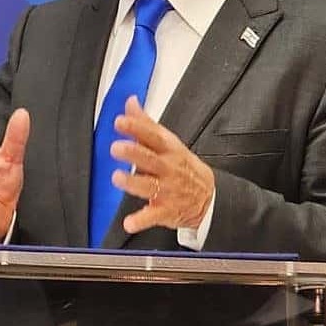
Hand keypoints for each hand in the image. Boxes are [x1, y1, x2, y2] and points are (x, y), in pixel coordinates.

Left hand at [109, 96, 213, 233]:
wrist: (209, 198)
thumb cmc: (183, 167)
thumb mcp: (169, 142)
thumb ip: (146, 124)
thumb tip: (130, 102)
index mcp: (169, 150)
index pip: (153, 135)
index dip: (136, 127)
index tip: (120, 121)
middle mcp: (168, 169)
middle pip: (150, 159)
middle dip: (133, 153)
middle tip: (116, 148)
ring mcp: (167, 190)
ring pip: (149, 186)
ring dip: (133, 182)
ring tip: (118, 177)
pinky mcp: (165, 211)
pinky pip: (152, 217)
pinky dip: (140, 221)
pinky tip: (129, 222)